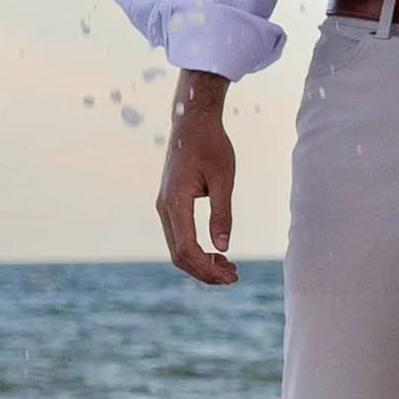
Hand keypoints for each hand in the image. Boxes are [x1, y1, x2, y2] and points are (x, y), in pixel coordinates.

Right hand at [157, 71, 237, 283]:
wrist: (192, 121)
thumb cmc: (210, 145)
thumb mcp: (223, 179)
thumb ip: (222, 213)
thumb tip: (223, 247)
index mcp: (176, 202)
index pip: (186, 249)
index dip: (207, 269)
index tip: (230, 276)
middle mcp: (164, 208)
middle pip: (179, 255)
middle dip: (205, 271)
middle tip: (234, 277)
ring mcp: (164, 206)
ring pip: (177, 248)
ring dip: (201, 262)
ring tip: (228, 267)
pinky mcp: (170, 204)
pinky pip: (178, 236)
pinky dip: (195, 250)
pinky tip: (216, 252)